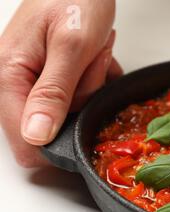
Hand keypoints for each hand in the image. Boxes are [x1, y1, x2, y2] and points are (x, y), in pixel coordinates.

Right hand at [0, 0, 122, 166]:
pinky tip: (95, 55)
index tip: (83, 114)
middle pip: (54, 125)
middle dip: (82, 100)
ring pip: (72, 110)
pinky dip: (93, 79)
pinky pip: (79, 96)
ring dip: (91, 84)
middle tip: (89, 64)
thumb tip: (36, 136)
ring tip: (93, 52)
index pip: (24, 140)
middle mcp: (16, 82)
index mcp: (9, 76)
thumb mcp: (71, 46)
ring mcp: (36, 79)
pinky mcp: (54, 76)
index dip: (58, 141)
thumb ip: (54, 93)